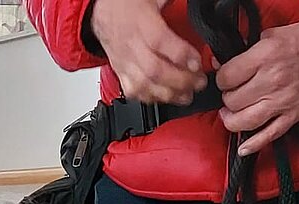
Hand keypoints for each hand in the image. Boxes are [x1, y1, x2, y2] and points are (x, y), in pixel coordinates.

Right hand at [88, 0, 206, 105]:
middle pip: (155, 70)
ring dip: (168, 95)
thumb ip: (173, 5)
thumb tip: (192, 8)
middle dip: (180, 81)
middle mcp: (131, 45)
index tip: (197, 63)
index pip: (160, 42)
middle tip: (198, 82)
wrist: (100, 11)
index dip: (181, 55)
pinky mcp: (120, 72)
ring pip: (145, 85)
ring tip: (186, 96)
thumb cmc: (126, 4)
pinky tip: (164, 98)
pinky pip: (133, 92)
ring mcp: (125, 62)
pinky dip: (151, 99)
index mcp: (140, 22)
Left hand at [216, 22, 298, 155]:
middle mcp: (272, 82)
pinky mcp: (293, 116)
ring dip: (232, 121)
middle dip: (227, 98)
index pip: (227, 77)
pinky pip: (269, 135)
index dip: (221, 78)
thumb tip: (223, 62)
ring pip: (244, 122)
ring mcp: (282, 102)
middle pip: (233, 101)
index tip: (225, 78)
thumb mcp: (274, 34)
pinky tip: (243, 148)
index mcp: (266, 57)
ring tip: (231, 114)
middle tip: (232, 94)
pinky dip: (254, 144)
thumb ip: (248, 48)